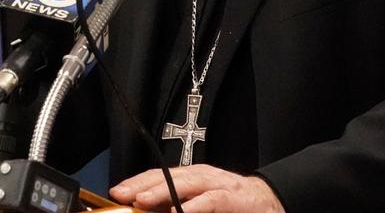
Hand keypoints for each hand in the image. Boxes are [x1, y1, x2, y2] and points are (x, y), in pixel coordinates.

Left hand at [110, 164, 283, 212]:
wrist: (267, 202)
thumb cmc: (230, 205)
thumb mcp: (198, 203)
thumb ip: (175, 204)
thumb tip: (147, 210)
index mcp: (190, 178)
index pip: (158, 176)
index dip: (136, 182)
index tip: (117, 192)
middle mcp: (201, 177)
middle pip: (167, 176)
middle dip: (142, 184)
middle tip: (122, 194)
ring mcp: (217, 185)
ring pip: (185, 184)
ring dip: (162, 191)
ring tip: (142, 200)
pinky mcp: (231, 198)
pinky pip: (211, 200)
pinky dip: (195, 206)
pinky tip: (180, 211)